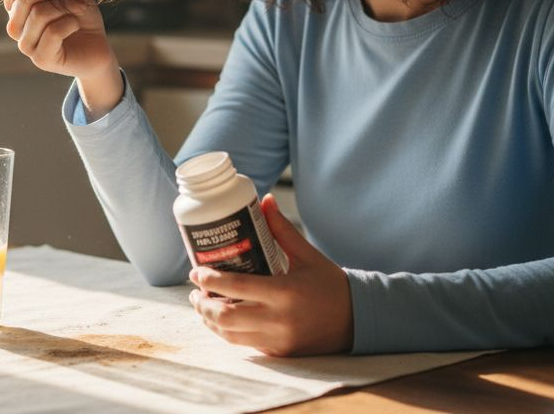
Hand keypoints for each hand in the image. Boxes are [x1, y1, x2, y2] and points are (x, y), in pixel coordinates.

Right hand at [0, 0, 120, 110]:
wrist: (97, 47)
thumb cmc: (81, 17)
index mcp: (18, 8)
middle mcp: (16, 27)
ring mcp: (26, 45)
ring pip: (39, 13)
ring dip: (66, 6)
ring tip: (79, 10)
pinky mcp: (41, 59)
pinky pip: (53, 31)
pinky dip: (71, 23)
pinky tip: (76, 25)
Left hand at [188, 194, 353, 356]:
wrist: (358, 321)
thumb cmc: (331, 285)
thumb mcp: (308, 255)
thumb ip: (283, 230)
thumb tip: (265, 201)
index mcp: (285, 292)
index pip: (236, 288)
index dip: (210, 281)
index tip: (195, 272)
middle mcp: (279, 320)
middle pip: (226, 317)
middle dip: (203, 305)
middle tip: (195, 291)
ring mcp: (278, 339)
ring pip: (230, 335)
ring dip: (210, 321)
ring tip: (203, 305)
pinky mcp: (278, 353)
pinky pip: (244, 344)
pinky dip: (228, 332)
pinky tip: (221, 319)